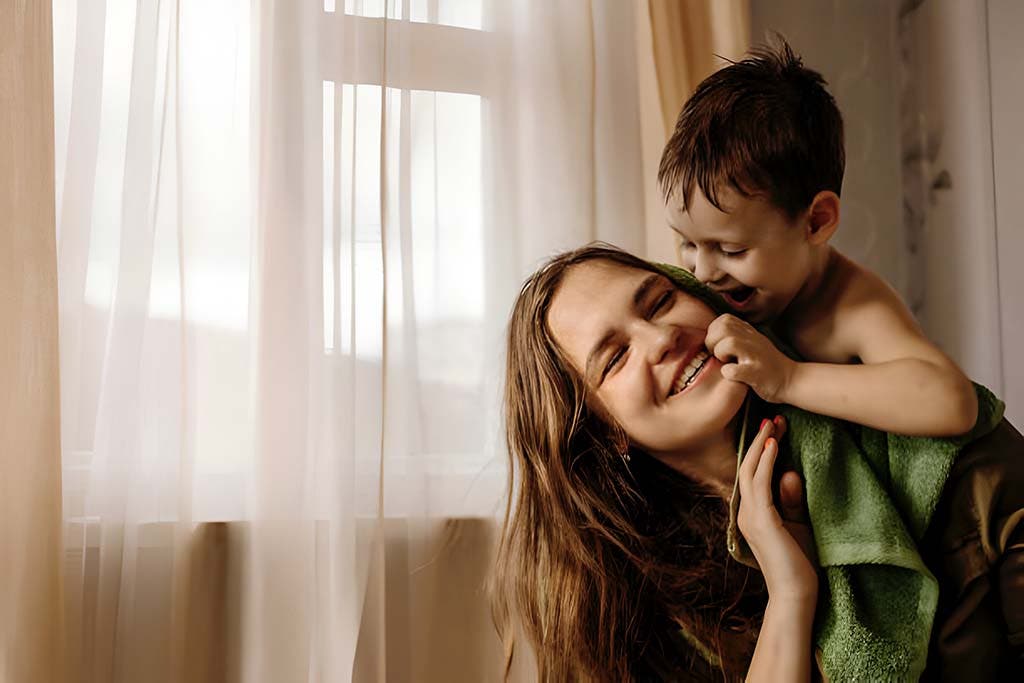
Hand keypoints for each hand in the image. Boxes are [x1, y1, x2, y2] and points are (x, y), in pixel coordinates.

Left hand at [705, 314, 795, 402]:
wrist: (792, 381)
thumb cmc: (768, 365)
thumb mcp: (754, 343)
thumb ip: (738, 334)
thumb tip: (713, 333)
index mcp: (750, 333)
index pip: (724, 319)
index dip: (714, 331)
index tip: (716, 344)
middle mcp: (753, 340)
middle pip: (723, 327)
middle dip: (712, 341)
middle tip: (716, 355)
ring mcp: (756, 355)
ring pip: (728, 343)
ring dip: (720, 354)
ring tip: (726, 363)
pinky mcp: (756, 373)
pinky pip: (733, 370)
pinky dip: (728, 373)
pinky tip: (733, 375)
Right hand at [737, 416, 817, 602]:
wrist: (796, 594)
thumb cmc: (799, 564)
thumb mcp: (797, 524)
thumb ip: (790, 500)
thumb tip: (788, 473)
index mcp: (752, 514)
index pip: (752, 474)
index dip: (761, 450)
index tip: (775, 430)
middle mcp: (745, 512)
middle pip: (747, 466)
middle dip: (760, 440)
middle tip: (773, 418)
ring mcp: (750, 516)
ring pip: (750, 470)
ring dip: (762, 444)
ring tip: (772, 423)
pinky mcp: (761, 520)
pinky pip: (760, 483)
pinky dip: (766, 462)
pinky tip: (773, 445)